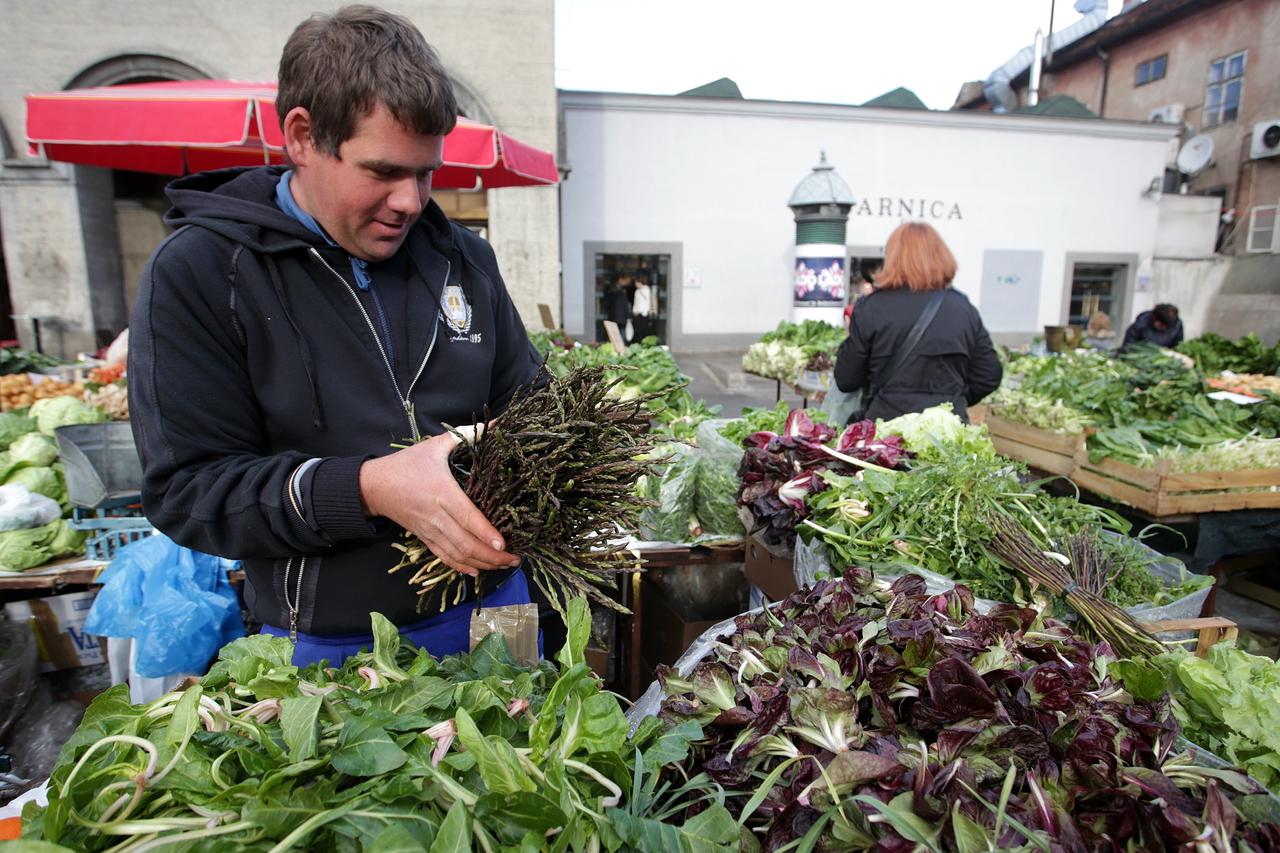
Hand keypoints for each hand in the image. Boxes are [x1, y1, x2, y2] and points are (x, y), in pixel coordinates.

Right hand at [359, 433, 518, 576]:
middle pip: (465, 544)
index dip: (485, 533)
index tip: (504, 543)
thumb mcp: (434, 446)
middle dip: (492, 556)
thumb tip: (496, 424)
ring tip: (504, 565)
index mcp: (441, 492)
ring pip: (457, 555)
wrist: (372, 486)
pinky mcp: (424, 538)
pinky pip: (444, 557)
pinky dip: (461, 567)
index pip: (466, 517)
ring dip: (482, 564)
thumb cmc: (406, 464)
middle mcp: (436, 516)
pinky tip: (478, 570)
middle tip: (515, 558)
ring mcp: (429, 530)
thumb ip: (466, 435)